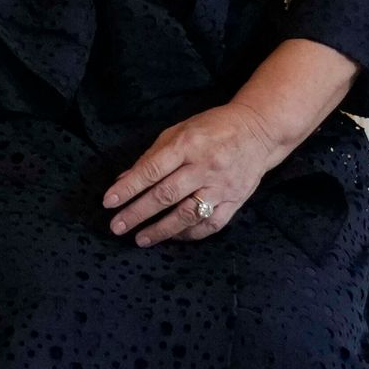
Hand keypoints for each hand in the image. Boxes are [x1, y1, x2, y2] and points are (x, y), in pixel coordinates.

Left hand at [104, 102, 293, 246]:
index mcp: (188, 145)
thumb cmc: (212, 129)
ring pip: (188, 214)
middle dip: (138, 213)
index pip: (152, 170)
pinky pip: (211, 224)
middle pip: (167, 195)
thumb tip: (124, 180)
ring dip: (161, 230)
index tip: (108, 202)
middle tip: (117, 227)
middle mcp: (205, 167)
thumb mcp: (178, 132)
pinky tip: (173, 237)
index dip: (128, 188)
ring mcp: (223, 186)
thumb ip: (151, 157)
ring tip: (140, 239)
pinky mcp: (236, 200)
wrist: (259, 131)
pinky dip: (190, 234)